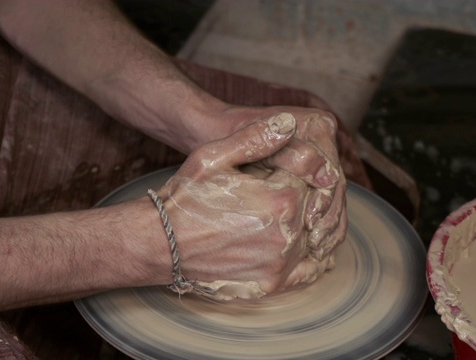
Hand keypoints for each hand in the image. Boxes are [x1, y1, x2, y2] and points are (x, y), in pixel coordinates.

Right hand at [156, 113, 333, 299]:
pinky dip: (312, 258)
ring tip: (287, 214)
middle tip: (278, 191)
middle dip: (304, 197)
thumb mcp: (214, 156)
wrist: (161, 243)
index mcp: (281, 198)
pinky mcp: (271, 284)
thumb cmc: (185, 198)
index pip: (311, 179)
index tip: (279, 170)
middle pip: (315, 209)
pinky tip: (303, 245)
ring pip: (314, 238)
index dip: (297, 170)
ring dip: (307, 225)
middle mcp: (287, 235)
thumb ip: (255, 138)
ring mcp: (280, 264)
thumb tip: (290, 124)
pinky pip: (308, 271)